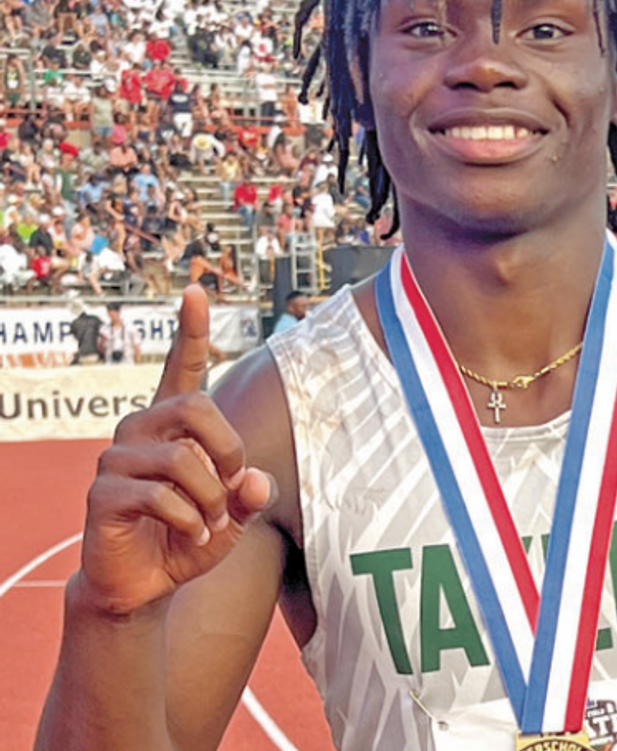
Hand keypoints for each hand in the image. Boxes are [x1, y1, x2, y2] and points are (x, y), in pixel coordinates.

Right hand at [79, 286, 273, 615]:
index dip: (191, 330)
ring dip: (211, 498)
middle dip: (229, 449)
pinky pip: (161, 497)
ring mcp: (115, 459)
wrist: (145, 584)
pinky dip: (191, 521)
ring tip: (211, 522)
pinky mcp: (102, 494)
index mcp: (172, 424)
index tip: (195, 291)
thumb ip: (252, 493)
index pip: (182, 367)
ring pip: (182, 460)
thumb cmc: (190, 537)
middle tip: (233, 486)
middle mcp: (140, 430)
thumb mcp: (234, 515)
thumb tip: (255, 480)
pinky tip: (192, 536)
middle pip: (197, 407)